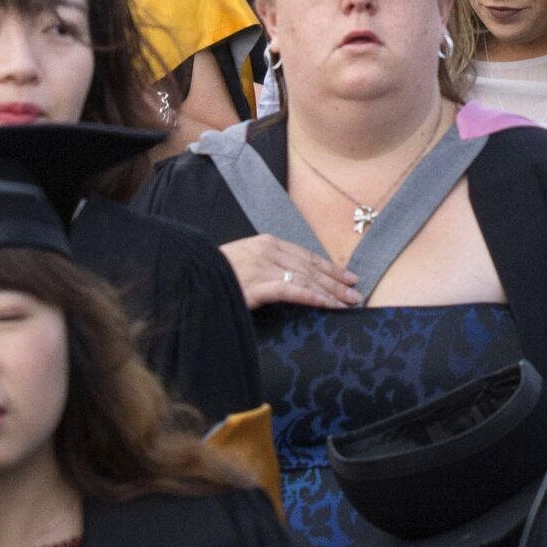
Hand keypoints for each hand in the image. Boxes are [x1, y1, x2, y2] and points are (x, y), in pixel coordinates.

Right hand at [225, 232, 358, 311]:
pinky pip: (290, 291)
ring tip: (347, 303)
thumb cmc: (215, 271)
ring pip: (305, 279)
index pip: (306, 256)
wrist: (190, 274)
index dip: (329, 267)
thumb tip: (290, 278)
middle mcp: (268, 251)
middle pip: (310, 268)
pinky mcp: (256, 285)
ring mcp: (263, 267)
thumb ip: (267, 266)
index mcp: (267, 243)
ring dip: (330, 292)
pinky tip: (325, 304)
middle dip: (335, 282)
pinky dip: (310, 296)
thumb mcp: (245, 261)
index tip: (348, 277)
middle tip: (355, 293)